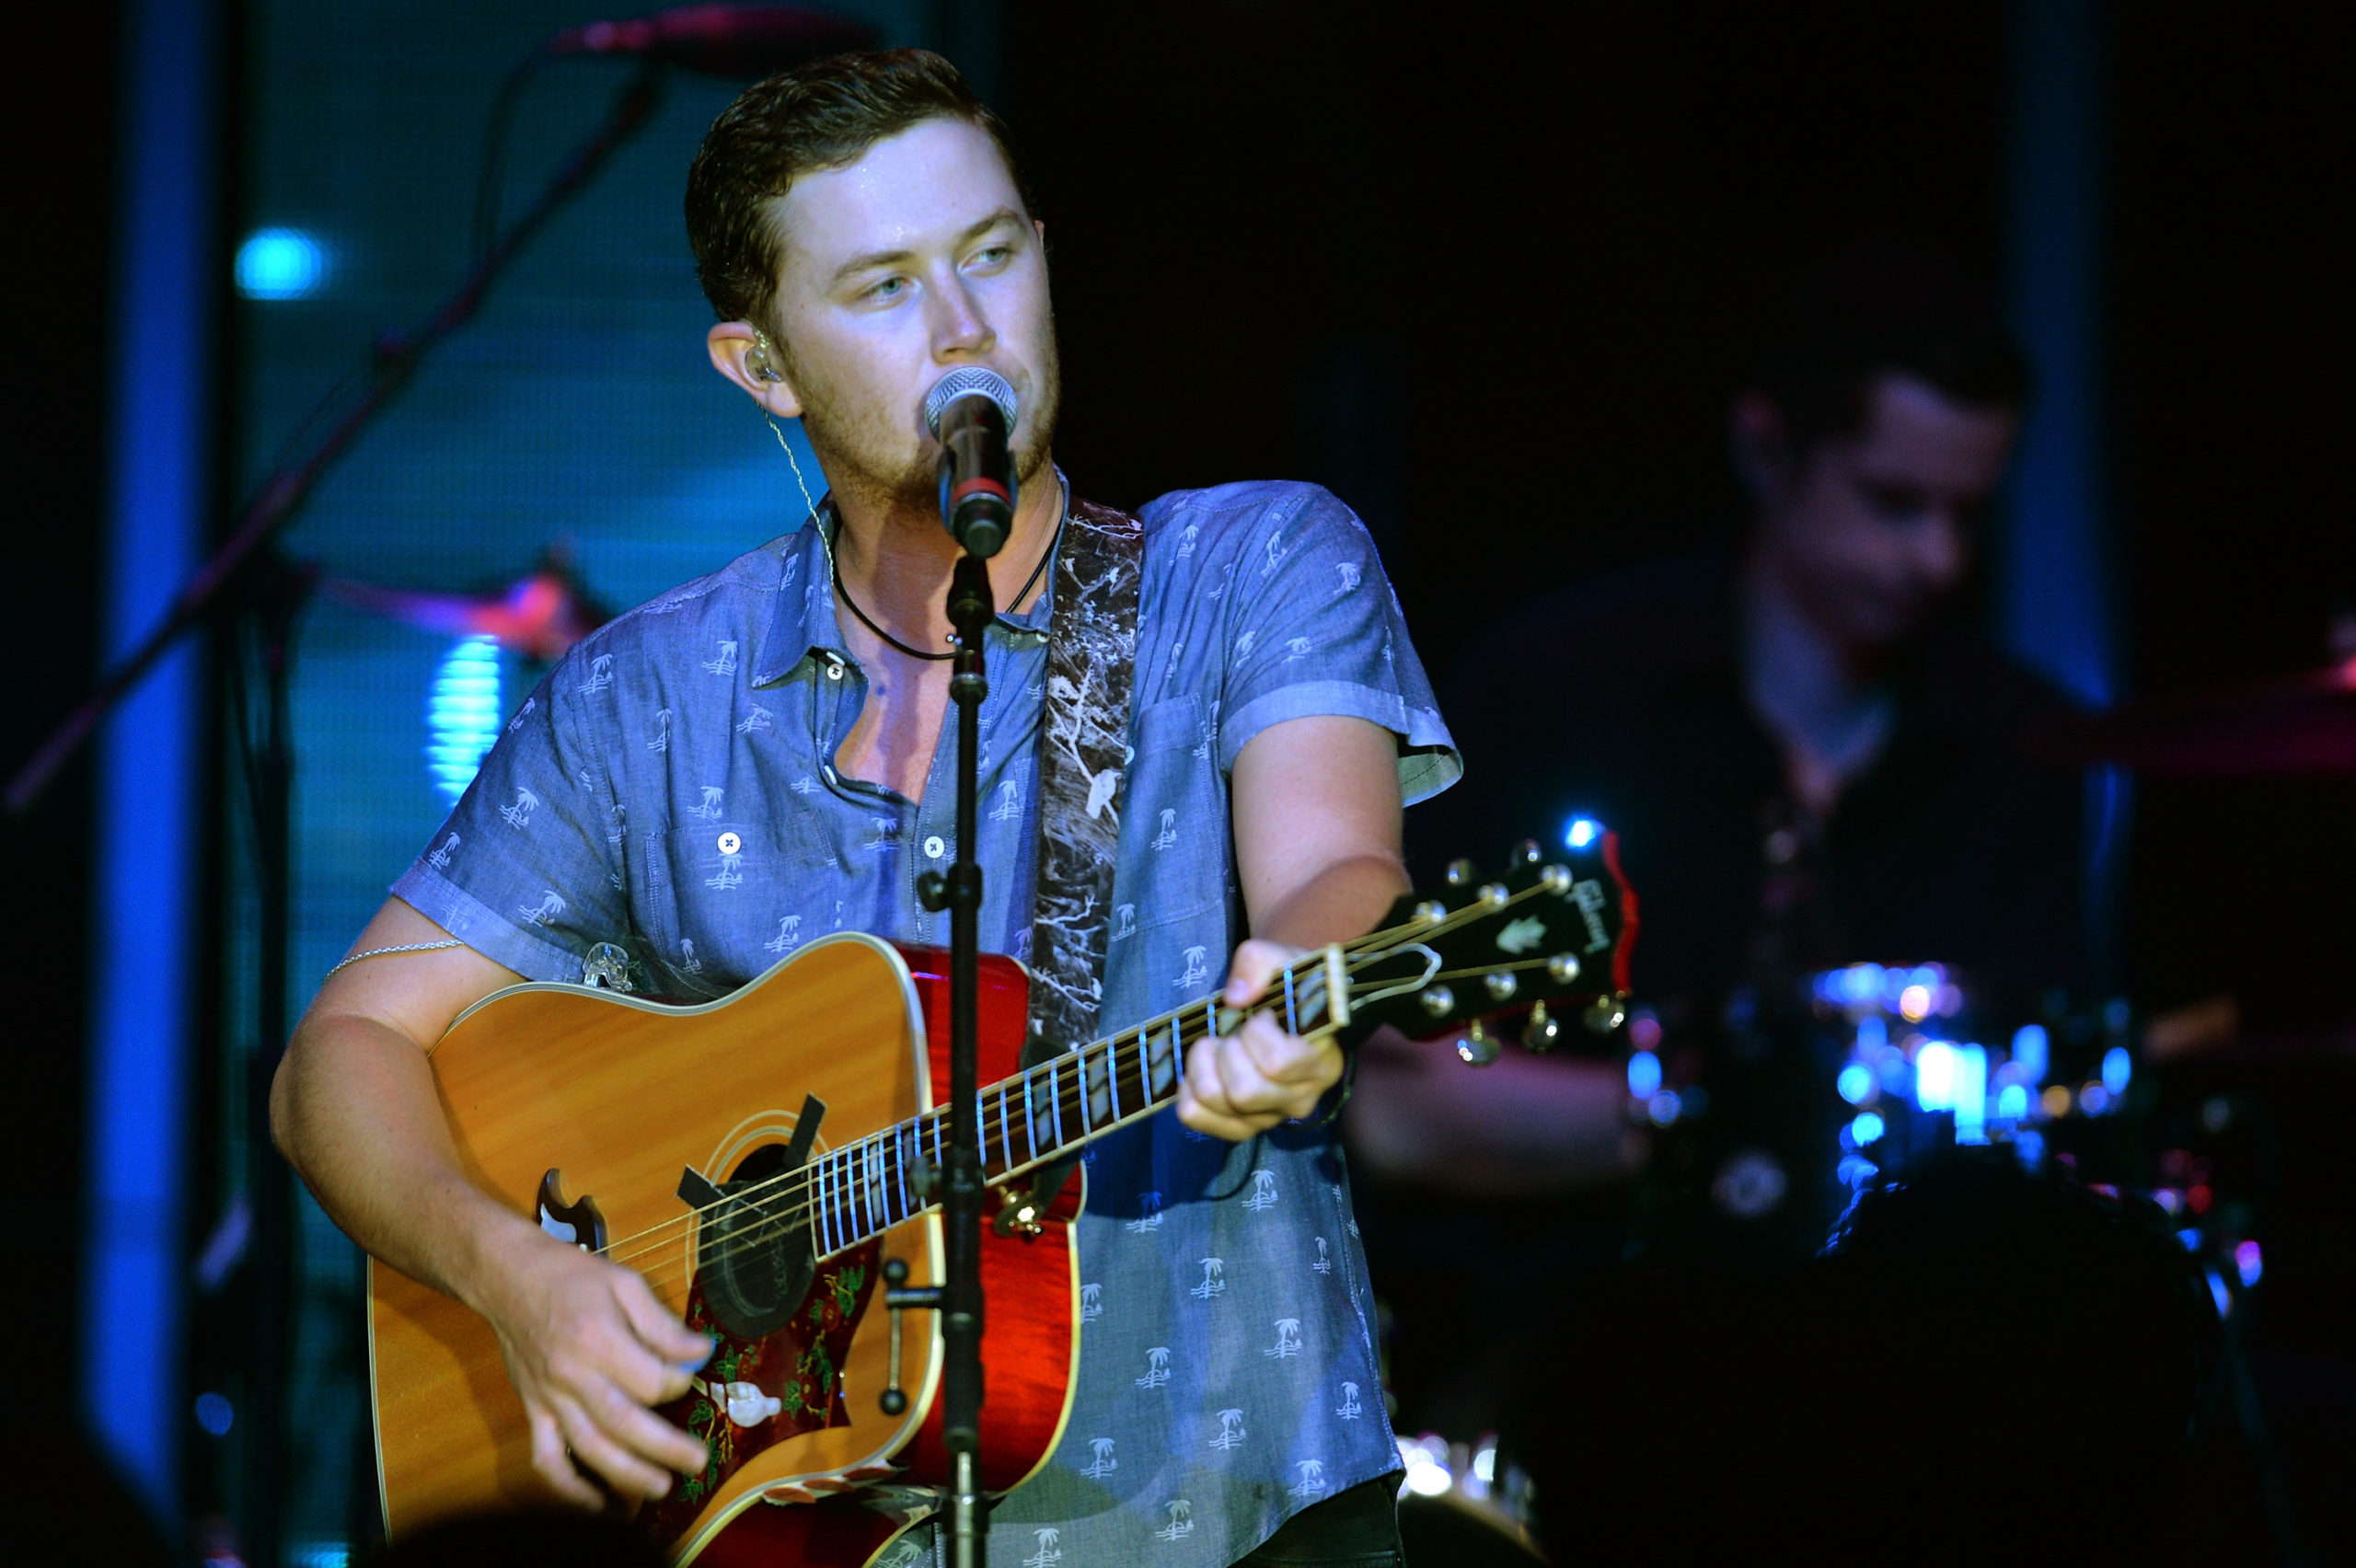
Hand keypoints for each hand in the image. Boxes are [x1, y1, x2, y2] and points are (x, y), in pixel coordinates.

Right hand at [473, 1227, 714, 1506]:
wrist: (508, 1279)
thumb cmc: (571, 1277)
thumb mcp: (625, 1284)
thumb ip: (662, 1325)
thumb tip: (701, 1353)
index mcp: (599, 1339)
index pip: (650, 1381)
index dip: (680, 1384)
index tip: (693, 1377)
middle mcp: (572, 1375)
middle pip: (624, 1423)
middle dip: (666, 1448)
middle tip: (698, 1462)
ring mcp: (549, 1398)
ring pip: (589, 1448)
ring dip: (627, 1475)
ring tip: (660, 1488)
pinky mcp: (533, 1411)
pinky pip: (547, 1459)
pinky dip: (569, 1489)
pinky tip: (596, 1504)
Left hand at [1176, 938, 1344, 1140]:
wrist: (1284, 1007)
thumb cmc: (1288, 986)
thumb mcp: (1281, 958)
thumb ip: (1261, 962)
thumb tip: (1236, 997)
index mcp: (1321, 1062)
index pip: (1278, 1063)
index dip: (1257, 1034)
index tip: (1261, 1015)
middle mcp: (1301, 1098)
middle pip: (1244, 1091)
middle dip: (1226, 1052)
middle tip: (1233, 1032)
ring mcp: (1270, 1117)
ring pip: (1217, 1103)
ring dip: (1203, 1067)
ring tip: (1216, 1047)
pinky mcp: (1241, 1126)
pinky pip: (1195, 1117)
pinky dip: (1187, 1091)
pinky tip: (1199, 1070)